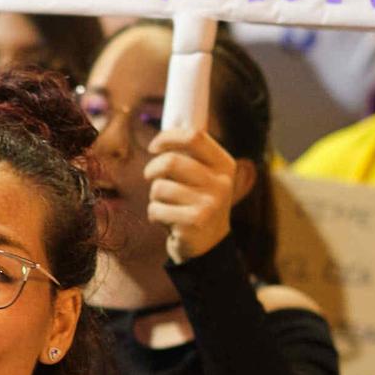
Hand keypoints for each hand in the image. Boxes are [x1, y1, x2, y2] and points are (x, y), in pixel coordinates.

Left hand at [143, 127, 236, 263]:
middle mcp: (221, 183)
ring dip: (154, 196)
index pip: (194, 136)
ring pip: (160, 187)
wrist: (208, 246)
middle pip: (171, 161)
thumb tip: (166, 129)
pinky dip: (154, 214)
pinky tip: (167, 220)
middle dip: (152, 169)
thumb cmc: (197, 203)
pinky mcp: (194, 222)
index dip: (168, 137)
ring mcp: (209, 203)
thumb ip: (190, 155)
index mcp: (224, 164)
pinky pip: (156, 209)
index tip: (154, 146)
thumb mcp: (203, 177)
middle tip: (150, 176)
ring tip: (166, 204)